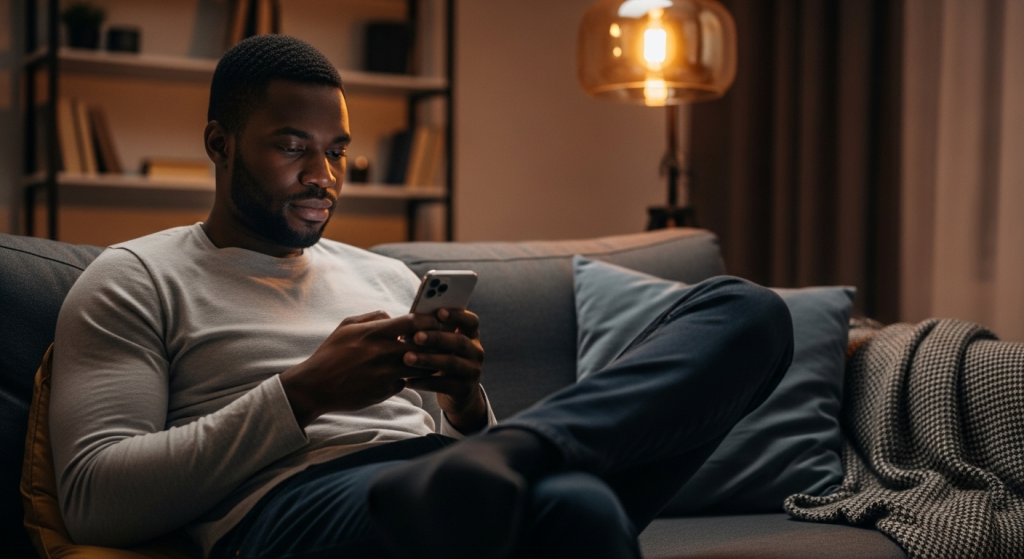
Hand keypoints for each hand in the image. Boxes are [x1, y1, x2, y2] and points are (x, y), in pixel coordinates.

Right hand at [280, 311, 441, 426]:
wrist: (315, 386)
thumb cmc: (331, 353)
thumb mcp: (346, 326)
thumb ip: (373, 317)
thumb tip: (393, 315)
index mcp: (375, 332)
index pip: (414, 322)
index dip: (430, 321)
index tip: (437, 321)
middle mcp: (383, 353)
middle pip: (424, 346)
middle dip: (436, 343)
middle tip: (441, 342)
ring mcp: (385, 374)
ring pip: (420, 368)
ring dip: (426, 364)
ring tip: (427, 360)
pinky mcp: (384, 391)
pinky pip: (404, 383)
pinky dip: (406, 379)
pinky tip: (402, 376)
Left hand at [404, 308, 487, 433]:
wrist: (460, 395)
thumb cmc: (444, 360)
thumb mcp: (444, 346)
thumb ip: (433, 332)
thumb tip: (407, 319)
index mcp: (471, 336)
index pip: (471, 321)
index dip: (457, 315)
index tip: (439, 313)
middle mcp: (476, 352)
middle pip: (459, 342)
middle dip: (437, 338)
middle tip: (416, 337)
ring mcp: (472, 372)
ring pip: (451, 363)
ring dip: (428, 359)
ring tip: (407, 358)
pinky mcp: (464, 390)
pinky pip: (443, 385)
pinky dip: (424, 382)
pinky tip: (407, 380)